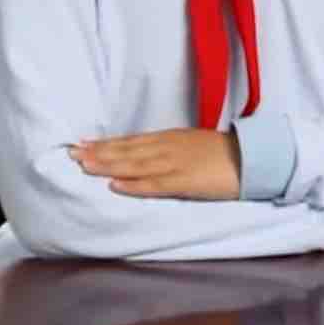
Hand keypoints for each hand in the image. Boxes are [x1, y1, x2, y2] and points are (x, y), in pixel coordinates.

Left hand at [69, 129, 240, 199]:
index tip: (81, 144)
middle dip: (98, 153)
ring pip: (135, 165)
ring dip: (109, 165)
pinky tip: (115, 186)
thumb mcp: (191, 144)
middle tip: (72, 153)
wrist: (252, 158)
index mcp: (169, 138)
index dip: (105, 143)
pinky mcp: (186, 181)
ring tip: (84, 166)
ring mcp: (176, 164)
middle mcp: (168, 147)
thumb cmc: (222, 154)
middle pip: (127, 150)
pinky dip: (134, 185)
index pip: (130, 141)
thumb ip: (168, 149)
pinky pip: (156, 184)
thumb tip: (143, 155)